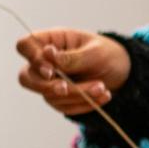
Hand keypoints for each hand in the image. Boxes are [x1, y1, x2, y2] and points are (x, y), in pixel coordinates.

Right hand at [15, 28, 129, 115]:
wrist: (123, 71)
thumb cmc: (108, 54)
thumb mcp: (95, 52)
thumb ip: (72, 57)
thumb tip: (47, 54)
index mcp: (51, 40)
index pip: (25, 46)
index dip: (32, 59)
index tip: (51, 70)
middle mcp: (45, 61)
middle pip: (27, 77)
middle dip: (47, 87)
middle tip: (66, 89)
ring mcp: (49, 81)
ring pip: (48, 95)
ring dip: (76, 95)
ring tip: (102, 88)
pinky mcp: (59, 97)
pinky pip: (63, 106)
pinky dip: (82, 104)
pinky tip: (102, 97)